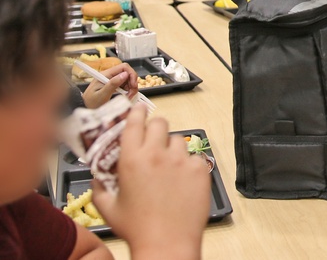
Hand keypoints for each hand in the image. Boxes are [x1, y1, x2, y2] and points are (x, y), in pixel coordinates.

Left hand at [82, 63, 138, 108]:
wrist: (85, 108)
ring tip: (127, 97)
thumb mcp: (102, 95)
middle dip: (132, 83)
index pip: (124, 67)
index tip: (133, 85)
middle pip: (128, 73)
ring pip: (128, 80)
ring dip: (131, 88)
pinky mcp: (115, 86)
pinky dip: (128, 91)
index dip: (131, 74)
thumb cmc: (91, 103)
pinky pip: (126, 85)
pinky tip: (126, 97)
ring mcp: (113, 80)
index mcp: (106, 74)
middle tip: (131, 94)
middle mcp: (110, 75)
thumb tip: (125, 74)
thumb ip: (112, 84)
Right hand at [93, 106, 208, 258]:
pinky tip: (182, 183)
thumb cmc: (136, 229)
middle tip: (154, 142)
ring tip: (168, 171)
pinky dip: (189, 166)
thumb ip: (99, 185)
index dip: (137, 112)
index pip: (134, 122)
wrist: (167, 244)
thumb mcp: (107, 208)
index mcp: (132, 160)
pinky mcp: (200, 169)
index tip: (139, 108)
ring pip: (178, 140)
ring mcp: (181, 161)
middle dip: (156, 129)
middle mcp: (157, 155)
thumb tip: (98, 173)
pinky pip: (195, 157)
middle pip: (160, 123)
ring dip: (172, 150)